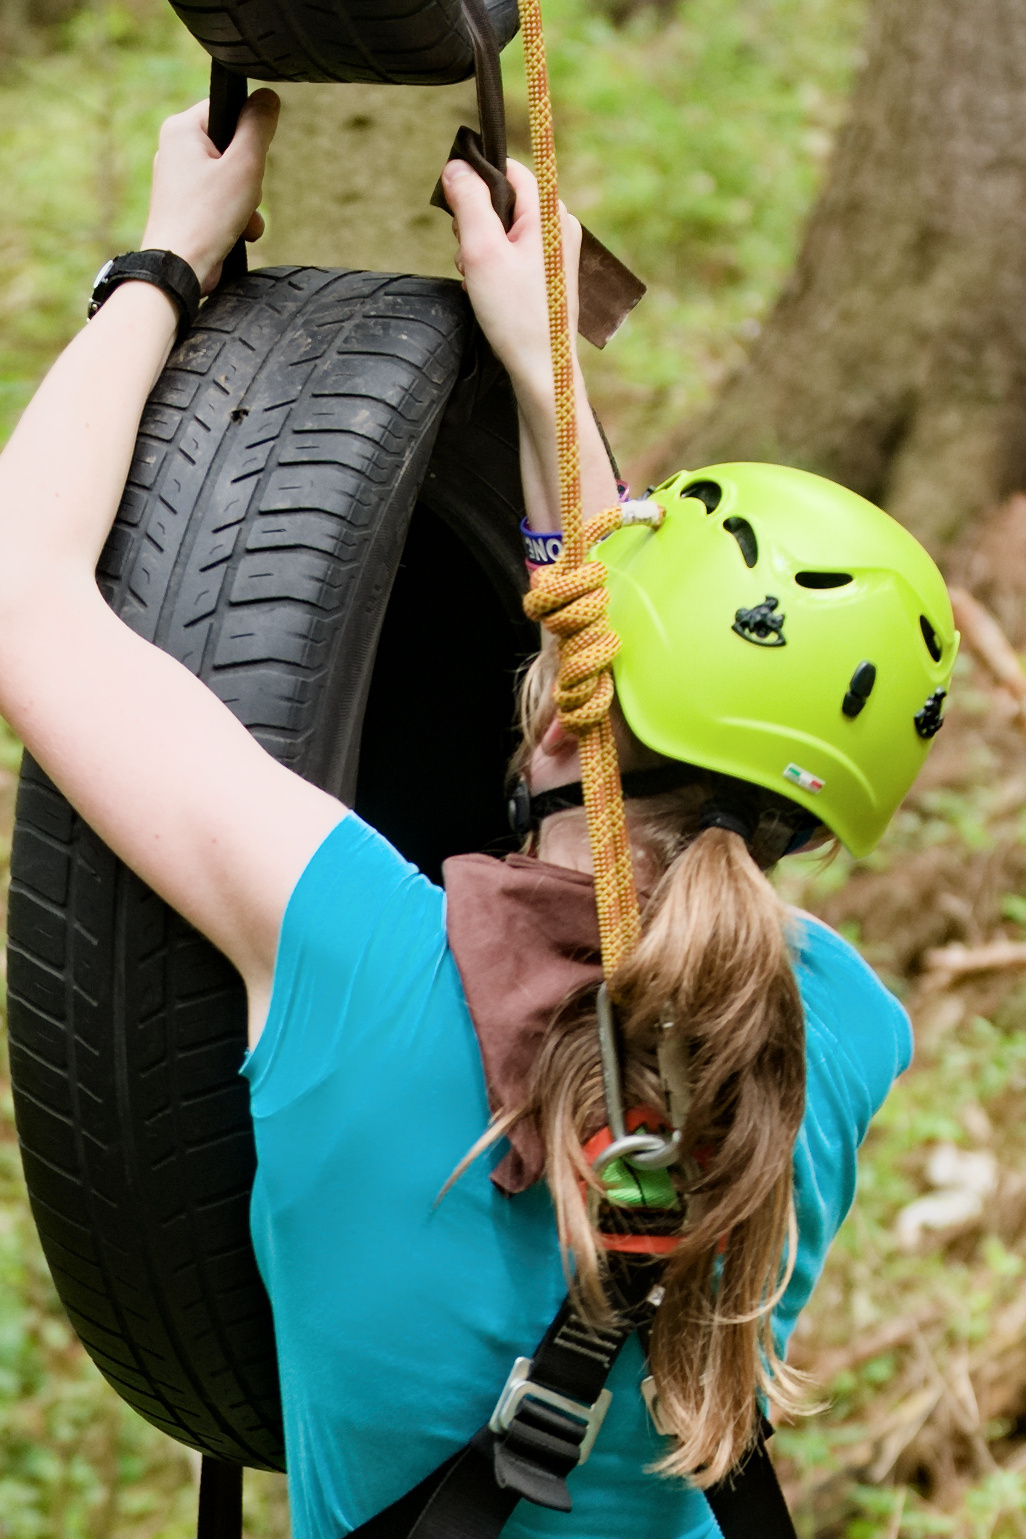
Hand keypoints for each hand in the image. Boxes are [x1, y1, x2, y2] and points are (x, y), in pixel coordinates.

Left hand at [141, 91, 279, 292]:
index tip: (252, 160)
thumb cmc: (207, 217)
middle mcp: (174, 149)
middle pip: (232, 149)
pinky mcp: (184, 207)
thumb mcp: (244, 165)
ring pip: (230, 179)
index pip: (228, 110)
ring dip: (246, 202)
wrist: (178, 269)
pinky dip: (234, 218)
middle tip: (244, 194)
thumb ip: (258, 127)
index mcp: (181, 129)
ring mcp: (177, 180)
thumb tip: (267, 97)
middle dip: (249, 178)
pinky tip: (235, 234)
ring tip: (239, 220)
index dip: (250, 135)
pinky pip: (220, 202)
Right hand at [442, 157, 581, 398]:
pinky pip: (514, 254)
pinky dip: (495, 267)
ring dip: (482, 249)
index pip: (508, 169)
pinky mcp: (550, 274)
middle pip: (504, 201)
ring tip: (478, 279)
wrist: (542, 367)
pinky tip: (489, 292)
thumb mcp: (482, 250)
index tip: (457, 210)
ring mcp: (557, 251)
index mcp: (549, 211)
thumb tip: (456, 166)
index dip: (477, 182)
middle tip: (469, 256)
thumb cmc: (515, 313)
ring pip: (506, 230)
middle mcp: (559, 225)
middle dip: (476, 223)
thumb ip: (468, 202)